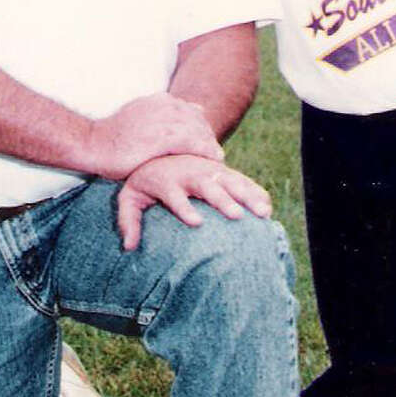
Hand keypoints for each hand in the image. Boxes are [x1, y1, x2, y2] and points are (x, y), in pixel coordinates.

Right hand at [86, 93, 222, 180]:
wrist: (93, 144)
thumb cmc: (112, 138)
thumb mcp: (137, 119)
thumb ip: (156, 118)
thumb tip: (167, 122)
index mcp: (159, 100)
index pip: (190, 111)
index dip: (200, 128)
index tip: (206, 143)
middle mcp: (165, 105)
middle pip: (198, 120)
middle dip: (208, 137)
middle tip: (216, 155)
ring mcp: (165, 119)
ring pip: (199, 131)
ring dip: (210, 146)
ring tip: (217, 160)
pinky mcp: (164, 136)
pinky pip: (194, 143)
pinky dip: (205, 152)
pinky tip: (212, 161)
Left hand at [116, 154, 271, 250]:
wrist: (161, 149)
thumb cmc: (145, 182)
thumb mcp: (130, 198)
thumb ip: (128, 220)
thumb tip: (128, 246)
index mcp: (165, 180)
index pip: (174, 195)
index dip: (184, 207)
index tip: (196, 223)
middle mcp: (189, 173)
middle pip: (206, 186)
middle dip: (222, 201)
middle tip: (235, 217)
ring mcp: (208, 170)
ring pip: (229, 181)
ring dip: (247, 196)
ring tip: (261, 213)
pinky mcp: (221, 170)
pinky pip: (242, 181)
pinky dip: (255, 192)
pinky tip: (267, 209)